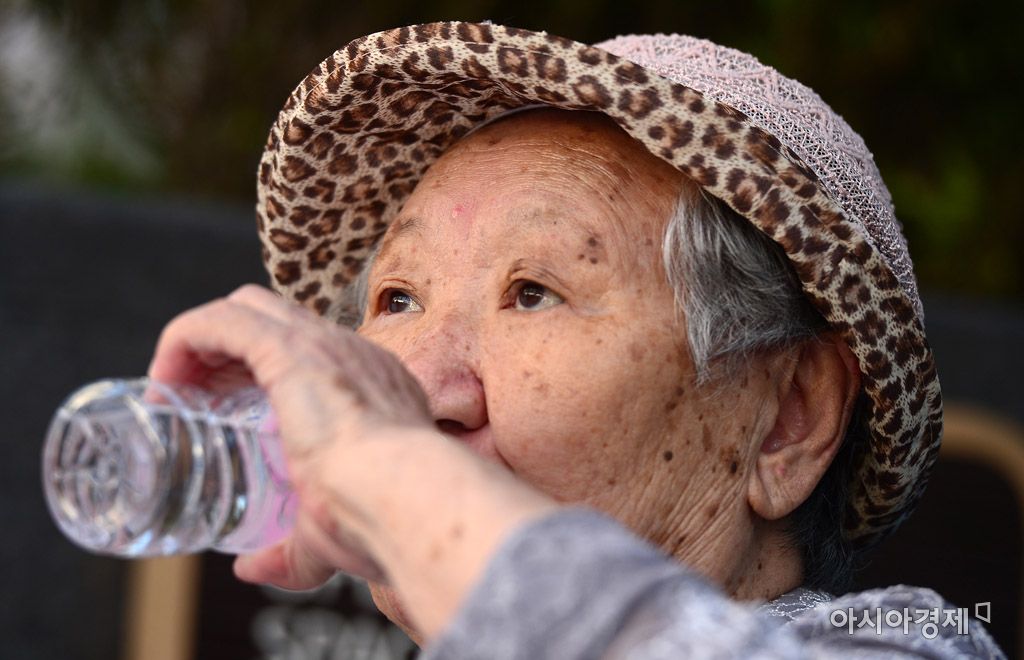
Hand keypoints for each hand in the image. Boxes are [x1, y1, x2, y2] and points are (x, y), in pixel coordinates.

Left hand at [147, 284, 433, 587]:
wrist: (405, 497)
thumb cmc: (379, 518)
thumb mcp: (326, 534)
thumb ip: (290, 553)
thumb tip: (252, 570)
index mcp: (371, 386)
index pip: (308, 353)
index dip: (260, 374)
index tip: (225, 412)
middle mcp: (350, 353)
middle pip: (274, 319)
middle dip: (225, 350)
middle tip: (194, 399)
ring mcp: (322, 344)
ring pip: (246, 307)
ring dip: (200, 340)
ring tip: (171, 388)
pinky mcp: (289, 349)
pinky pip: (222, 321)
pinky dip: (185, 338)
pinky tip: (165, 379)